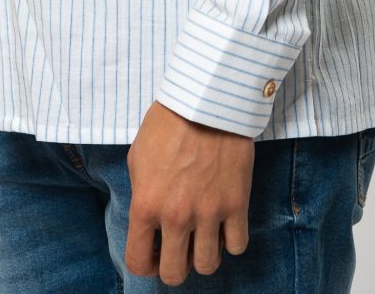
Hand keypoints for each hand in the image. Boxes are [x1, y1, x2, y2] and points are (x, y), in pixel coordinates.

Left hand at [124, 100, 253, 284]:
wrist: (205, 100)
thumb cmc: (168, 123)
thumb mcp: (138, 158)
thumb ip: (142, 195)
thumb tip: (149, 220)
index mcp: (146, 205)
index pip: (139, 262)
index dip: (145, 265)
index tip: (153, 255)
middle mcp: (176, 216)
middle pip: (175, 274)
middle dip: (174, 266)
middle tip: (179, 248)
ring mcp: (209, 212)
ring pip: (208, 266)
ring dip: (203, 255)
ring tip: (203, 236)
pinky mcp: (237, 203)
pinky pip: (237, 246)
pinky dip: (231, 241)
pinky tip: (224, 224)